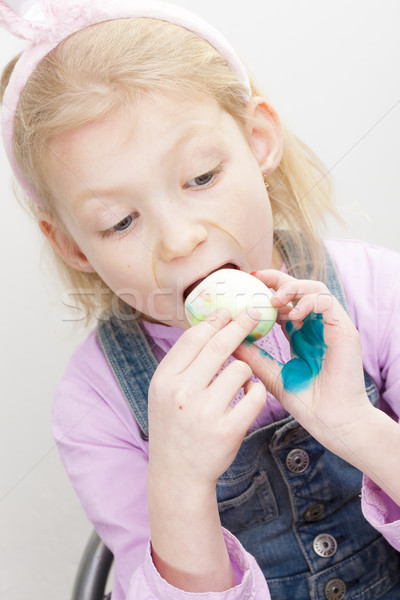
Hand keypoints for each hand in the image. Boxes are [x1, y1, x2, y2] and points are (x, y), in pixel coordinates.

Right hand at [148, 308, 266, 489]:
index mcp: (164, 380)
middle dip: (240, 325)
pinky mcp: (229, 430)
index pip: (192, 338)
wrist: (178, 474)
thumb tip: (209, 325)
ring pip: (242, 368)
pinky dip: (256, 392)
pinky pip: (256, 395)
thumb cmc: (174, 426)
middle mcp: (182, 393)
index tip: (227, 312)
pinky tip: (247, 397)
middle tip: (253, 315)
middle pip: (219, 346)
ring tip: (238, 382)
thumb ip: (182, 362)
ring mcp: (206, 412)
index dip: (213, 321)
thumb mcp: (164, 392)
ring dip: (245, 370)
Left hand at [234, 270, 372, 453]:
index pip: (283, 303)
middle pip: (298, 289)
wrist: (333, 423)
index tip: (244, 287)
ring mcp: (331, 327)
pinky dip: (309, 302)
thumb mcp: (271, 375)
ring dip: (292, 287)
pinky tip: (292, 315)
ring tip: (273, 299)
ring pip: (315, 289)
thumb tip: (228, 340)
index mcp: (300, 334)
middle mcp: (315, 326)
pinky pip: (328, 302)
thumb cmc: (307, 403)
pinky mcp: (344, 330)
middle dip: (276, 280)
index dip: (265, 291)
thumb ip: (253, 356)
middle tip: (255, 278)